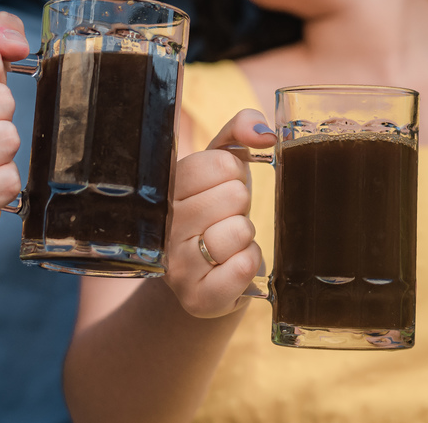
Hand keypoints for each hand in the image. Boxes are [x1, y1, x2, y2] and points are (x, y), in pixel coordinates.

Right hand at [164, 109, 276, 318]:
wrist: (202, 276)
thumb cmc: (216, 211)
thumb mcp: (222, 164)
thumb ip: (240, 129)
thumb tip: (263, 134)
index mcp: (165, 188)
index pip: (218, 163)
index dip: (233, 173)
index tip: (221, 186)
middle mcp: (163, 226)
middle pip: (233, 195)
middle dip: (240, 206)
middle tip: (224, 217)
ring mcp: (177, 265)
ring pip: (238, 231)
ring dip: (245, 236)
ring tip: (228, 242)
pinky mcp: (197, 297)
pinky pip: (243, 267)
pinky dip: (249, 263)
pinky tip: (232, 266)